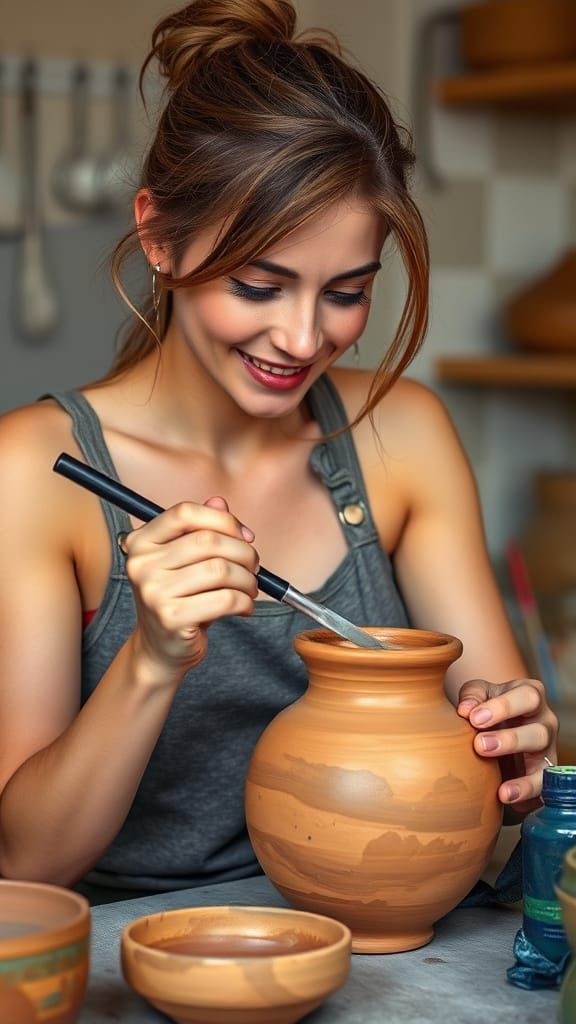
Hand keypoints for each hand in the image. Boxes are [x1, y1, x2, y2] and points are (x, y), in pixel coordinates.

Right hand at [122, 496, 257, 678]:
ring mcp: (153, 592)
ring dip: (248, 579)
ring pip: (221, 570)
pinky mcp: (171, 617)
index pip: (185, 513)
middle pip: (208, 540)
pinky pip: (225, 599)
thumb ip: (200, 529)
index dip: (223, 520)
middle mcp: (141, 564)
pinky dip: (245, 602)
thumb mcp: (185, 561)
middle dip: (244, 553)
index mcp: (141, 542)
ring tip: (250, 588)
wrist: (161, 649)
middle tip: (254, 567)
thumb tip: (220, 502)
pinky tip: (244, 606)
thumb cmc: (178, 599)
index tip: (245, 536)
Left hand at [457, 677, 558, 814]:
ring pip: (544, 761)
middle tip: (479, 746)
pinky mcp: (543, 773)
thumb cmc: (489, 706)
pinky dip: (525, 791)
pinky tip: (505, 796)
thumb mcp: (480, 694)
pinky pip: (541, 785)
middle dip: (510, 740)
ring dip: (522, 774)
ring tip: (499, 785)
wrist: (496, 731)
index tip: (474, 718)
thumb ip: (472, 696)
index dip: (503, 707)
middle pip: (539, 730)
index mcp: (531, 695)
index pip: (527, 696)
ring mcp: (547, 748)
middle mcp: (545, 721)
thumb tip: (465, 710)